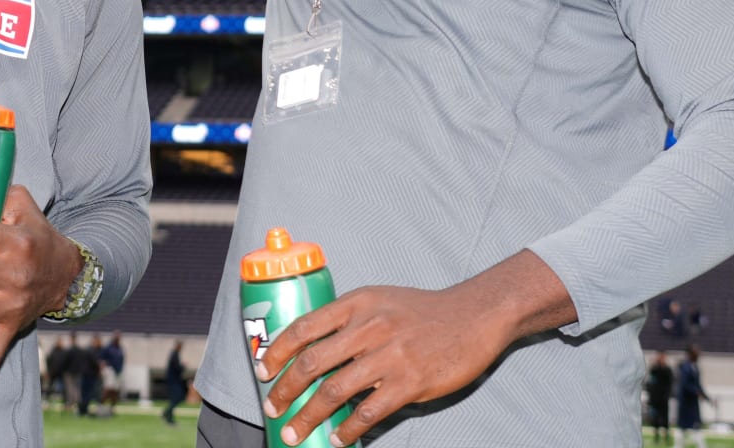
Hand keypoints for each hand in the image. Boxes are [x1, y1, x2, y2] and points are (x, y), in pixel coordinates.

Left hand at [256, 250, 575, 445]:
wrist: (471, 316)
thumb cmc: (422, 310)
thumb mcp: (380, 300)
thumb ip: (350, 320)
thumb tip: (314, 349)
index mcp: (357, 302)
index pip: (305, 326)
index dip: (277, 350)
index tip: (261, 369)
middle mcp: (368, 326)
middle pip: (312, 361)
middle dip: (284, 388)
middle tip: (270, 406)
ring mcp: (388, 355)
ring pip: (334, 391)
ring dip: (308, 415)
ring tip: (294, 431)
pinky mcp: (409, 382)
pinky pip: (368, 412)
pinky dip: (347, 430)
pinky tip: (336, 439)